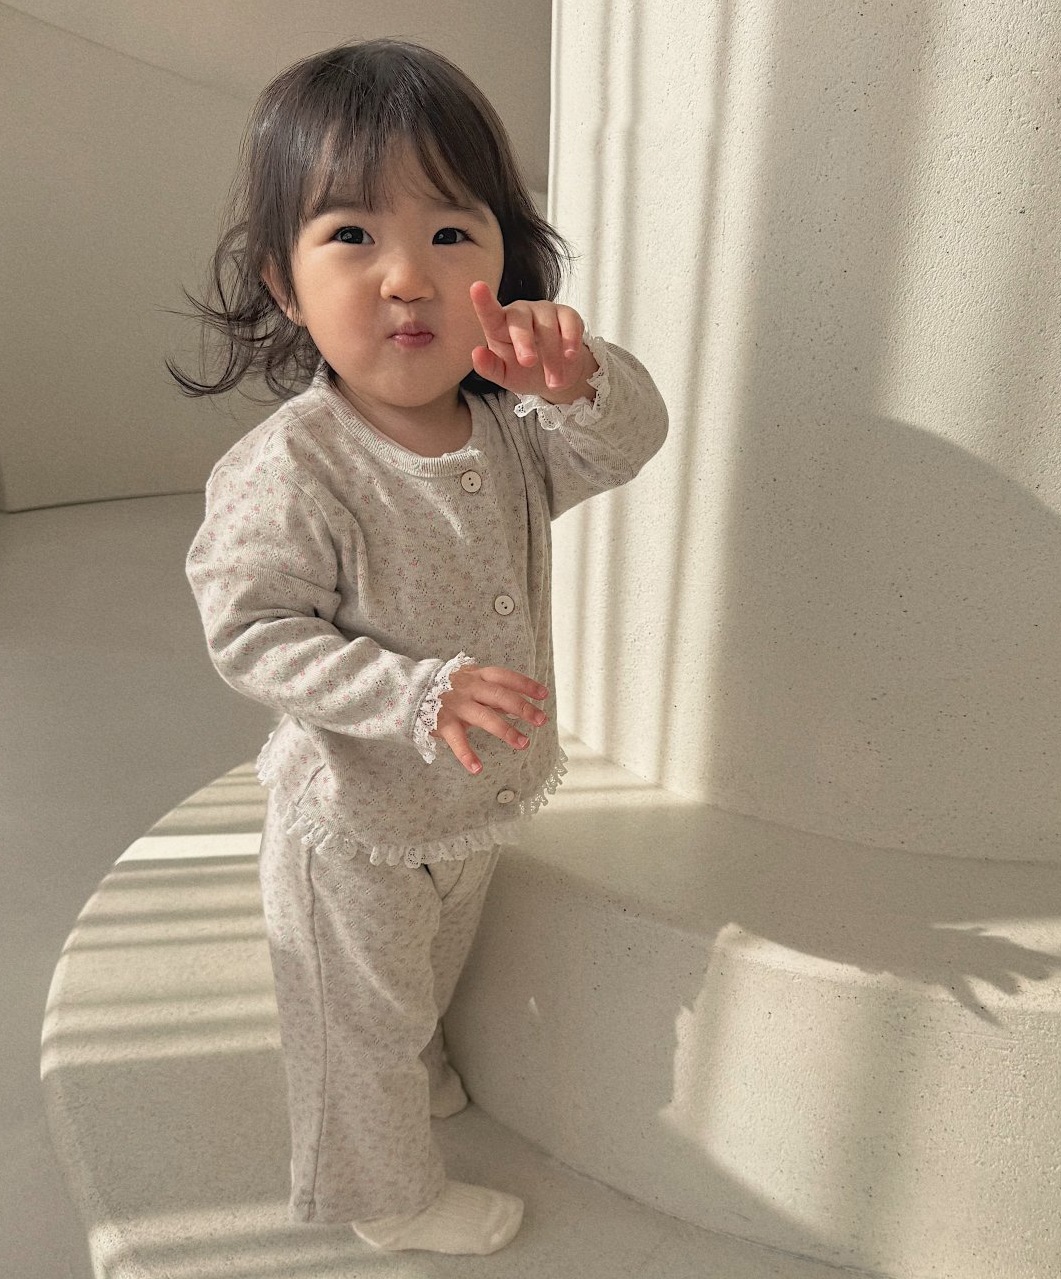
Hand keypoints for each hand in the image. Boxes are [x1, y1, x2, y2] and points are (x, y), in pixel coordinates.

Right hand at [433, 663, 548, 774]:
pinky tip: (477, 768)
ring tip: (523, 743)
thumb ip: (493, 693)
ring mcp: (457, 705)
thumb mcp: (472, 682)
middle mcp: (469, 688)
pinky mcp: (444, 722)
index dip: (525, 685)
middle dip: (523, 708)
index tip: (543, 695)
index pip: (506, 677)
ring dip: (505, 730)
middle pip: (500, 696)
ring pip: (484, 717)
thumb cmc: (450, 688)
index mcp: (478, 676)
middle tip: (541, 720)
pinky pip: (457, 740)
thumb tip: (520, 703)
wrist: (412, 690)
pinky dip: (466, 755)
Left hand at [469, 282, 597, 401]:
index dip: (483, 300)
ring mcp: (544, 310)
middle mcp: (521, 312)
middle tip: (528, 364)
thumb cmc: (524, 372)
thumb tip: (476, 354)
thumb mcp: (504, 376)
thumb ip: (489, 367)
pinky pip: (569, 322)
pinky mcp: (567, 314)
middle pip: (520, 321)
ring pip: (547, 327)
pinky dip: (570, 340)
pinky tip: (570, 356)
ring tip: (554, 382)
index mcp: (499, 326)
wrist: (556, 376)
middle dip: (524, 342)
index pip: (490, 313)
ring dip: (552, 358)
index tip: (476, 287)